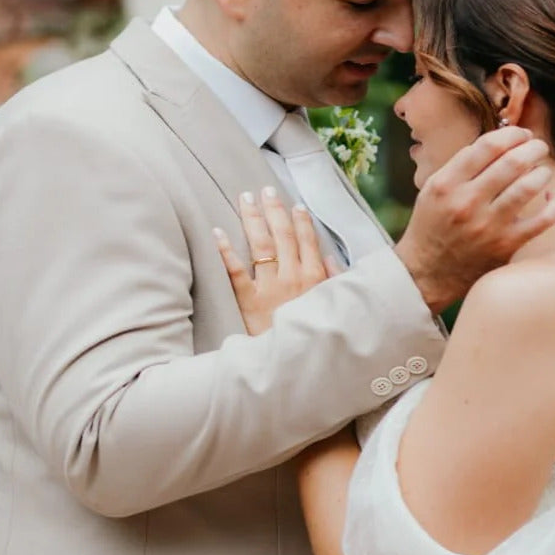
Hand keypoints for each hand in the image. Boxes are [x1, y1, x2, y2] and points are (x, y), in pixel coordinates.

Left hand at [215, 187, 340, 334]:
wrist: (296, 364)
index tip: (294, 205)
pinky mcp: (249, 301)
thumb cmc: (316, 336)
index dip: (300, 221)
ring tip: (246, 199)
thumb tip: (332, 259)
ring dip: (253, 219)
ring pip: (261, 246)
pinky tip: (218, 232)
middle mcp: (292, 277)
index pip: (307, 240)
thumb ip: (336, 282)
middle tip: (265, 190)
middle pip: (282, 236)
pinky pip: (236, 271)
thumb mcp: (335, 308)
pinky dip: (226, 251)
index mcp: (315, 278)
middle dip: (274, 210)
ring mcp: (270, 287)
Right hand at [394, 127, 554, 313]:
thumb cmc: (433, 224)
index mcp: (447, 184)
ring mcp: (488, 225)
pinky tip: (553, 197)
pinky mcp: (506, 245)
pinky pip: (544, 219)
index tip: (521, 134)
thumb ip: (463, 165)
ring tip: (543, 171)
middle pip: (512, 162)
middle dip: (533, 148)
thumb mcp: (434, 188)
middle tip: (539, 147)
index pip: (487, 146)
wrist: (427, 272)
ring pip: (529, 186)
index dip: (511, 134)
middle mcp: (467, 202)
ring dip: (543, 172)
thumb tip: (501, 141)